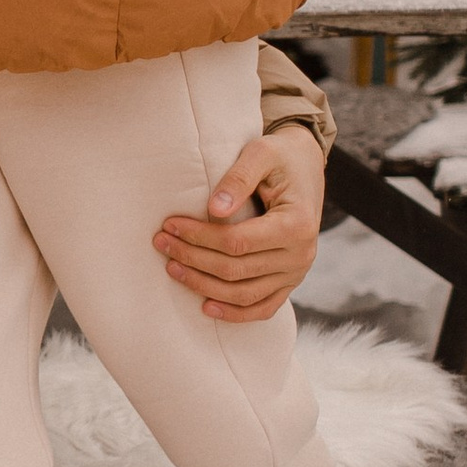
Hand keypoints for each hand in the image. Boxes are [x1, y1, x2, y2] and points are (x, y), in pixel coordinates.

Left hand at [154, 130, 325, 322]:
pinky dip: (235, 313)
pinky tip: (205, 307)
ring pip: (244, 294)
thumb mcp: (261, 153)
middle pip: (235, 270)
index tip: (169, 225)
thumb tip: (214, 209)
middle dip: (192, 259)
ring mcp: (297, 273)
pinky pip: (263, 308)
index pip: (237, 242)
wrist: (306, 166)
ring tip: (172, 269)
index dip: (199, 237)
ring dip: (203, 286)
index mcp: (296, 224)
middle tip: (161, 243)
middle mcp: (301, 254)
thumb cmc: (280, 157)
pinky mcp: (290, 282)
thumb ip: (238, 178)